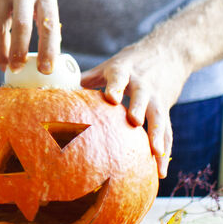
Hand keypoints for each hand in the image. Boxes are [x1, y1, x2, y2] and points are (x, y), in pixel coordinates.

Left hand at [80, 42, 188, 178]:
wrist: (167, 53)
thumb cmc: (129, 62)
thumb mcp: (108, 66)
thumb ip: (86, 79)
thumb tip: (55, 92)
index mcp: (123, 71)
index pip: (119, 77)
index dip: (115, 86)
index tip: (112, 97)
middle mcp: (142, 84)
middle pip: (142, 96)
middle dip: (139, 108)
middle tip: (135, 121)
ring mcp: (156, 97)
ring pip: (159, 117)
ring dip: (158, 136)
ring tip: (156, 154)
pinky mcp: (166, 109)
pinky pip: (167, 132)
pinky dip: (165, 150)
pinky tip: (160, 170)